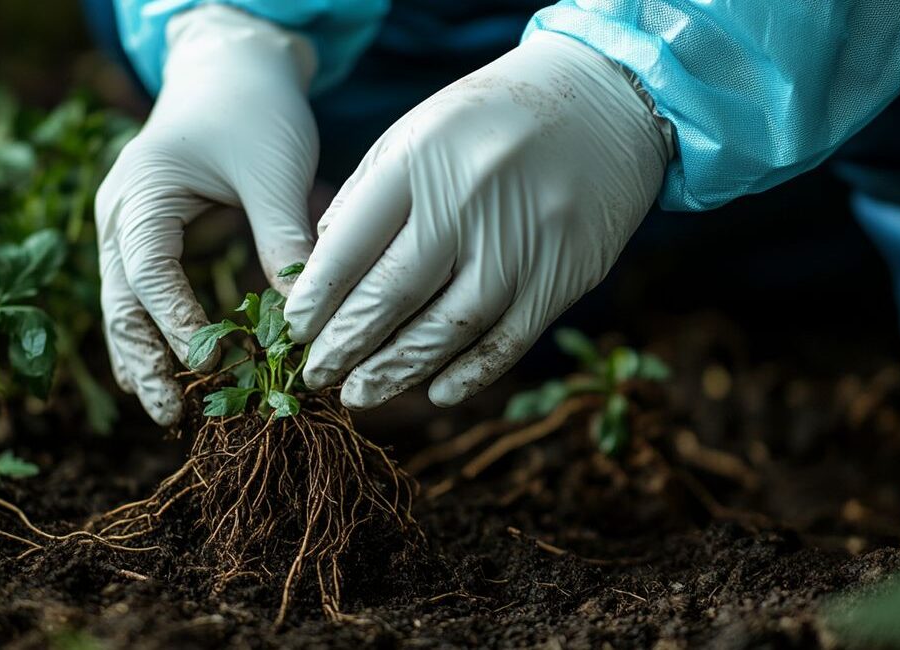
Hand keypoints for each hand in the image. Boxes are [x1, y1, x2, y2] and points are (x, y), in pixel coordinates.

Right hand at [96, 6, 317, 424]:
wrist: (233, 68)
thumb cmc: (254, 110)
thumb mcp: (275, 173)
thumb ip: (283, 241)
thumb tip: (303, 322)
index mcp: (142, 193)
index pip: (149, 272)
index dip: (177, 324)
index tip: (212, 366)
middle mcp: (120, 215)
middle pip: (120, 300)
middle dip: (144, 359)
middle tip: (171, 415)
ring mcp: (127, 227)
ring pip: (124, 305)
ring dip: (145, 357)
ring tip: (170, 412)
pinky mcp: (149, 237)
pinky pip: (144, 295)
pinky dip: (158, 333)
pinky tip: (176, 374)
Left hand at [284, 32, 673, 408]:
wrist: (605, 99)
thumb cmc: (491, 120)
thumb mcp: (418, 133)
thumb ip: (368, 196)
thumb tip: (322, 270)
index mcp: (420, 160)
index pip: (351, 246)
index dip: (317, 299)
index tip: (294, 332)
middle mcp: (469, 200)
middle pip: (394, 294)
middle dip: (346, 345)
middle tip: (315, 376)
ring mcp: (522, 240)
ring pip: (448, 328)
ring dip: (397, 370)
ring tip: (359, 394)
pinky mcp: (565, 272)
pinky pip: (508, 339)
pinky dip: (469, 374)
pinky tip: (435, 393)